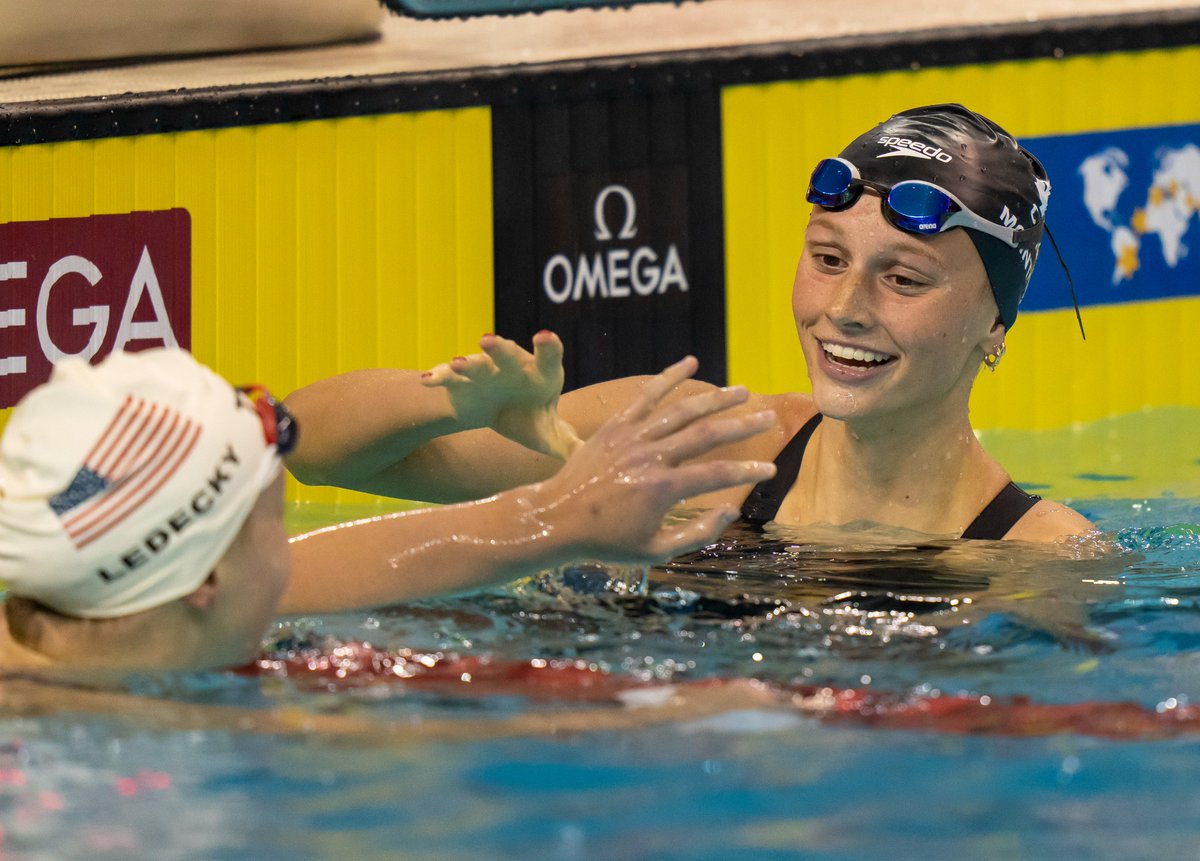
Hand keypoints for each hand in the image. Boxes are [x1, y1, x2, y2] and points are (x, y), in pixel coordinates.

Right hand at [422, 332, 582, 458]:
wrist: (494, 413)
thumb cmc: (529, 418)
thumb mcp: (549, 434)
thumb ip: (568, 444)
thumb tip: (589, 460)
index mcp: (541, 374)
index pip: (548, 356)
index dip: (547, 346)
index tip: (544, 337)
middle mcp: (512, 367)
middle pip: (507, 354)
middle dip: (498, 347)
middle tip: (487, 340)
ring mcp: (485, 371)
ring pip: (476, 364)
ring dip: (467, 363)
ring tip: (457, 362)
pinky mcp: (461, 381)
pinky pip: (449, 377)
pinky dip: (439, 377)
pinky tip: (428, 381)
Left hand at [525, 356, 776, 563]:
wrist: (556, 519)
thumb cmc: (607, 541)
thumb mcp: (656, 551)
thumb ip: (697, 533)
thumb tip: (730, 511)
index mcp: (662, 489)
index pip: (718, 474)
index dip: (748, 471)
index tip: (771, 470)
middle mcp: (650, 457)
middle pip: (707, 434)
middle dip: (743, 425)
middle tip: (769, 417)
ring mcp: (632, 437)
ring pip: (682, 410)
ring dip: (716, 398)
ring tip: (743, 392)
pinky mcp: (615, 426)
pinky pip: (646, 395)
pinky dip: (668, 377)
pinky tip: (690, 362)